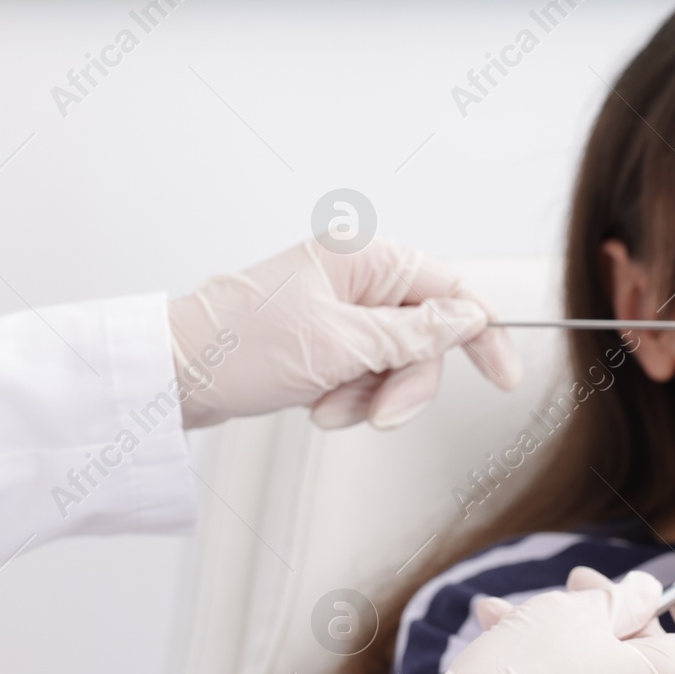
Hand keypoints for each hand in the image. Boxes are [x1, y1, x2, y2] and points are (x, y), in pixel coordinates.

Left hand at [168, 238, 521, 429]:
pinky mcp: (321, 342)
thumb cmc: (238, 348)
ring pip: (395, 362)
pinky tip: (317, 404)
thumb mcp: (340, 346)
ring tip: (327, 407)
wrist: (171, 376)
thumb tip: (469, 318)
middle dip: (406, 382)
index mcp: (362, 259)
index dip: (483, 333)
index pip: (450, 289)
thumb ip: (414, 335)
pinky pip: (364, 374)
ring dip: (371, 396)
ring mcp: (338, 312)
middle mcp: (354, 279)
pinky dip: (349, 398)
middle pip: (425, 335)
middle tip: (382, 414)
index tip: (503, 376)